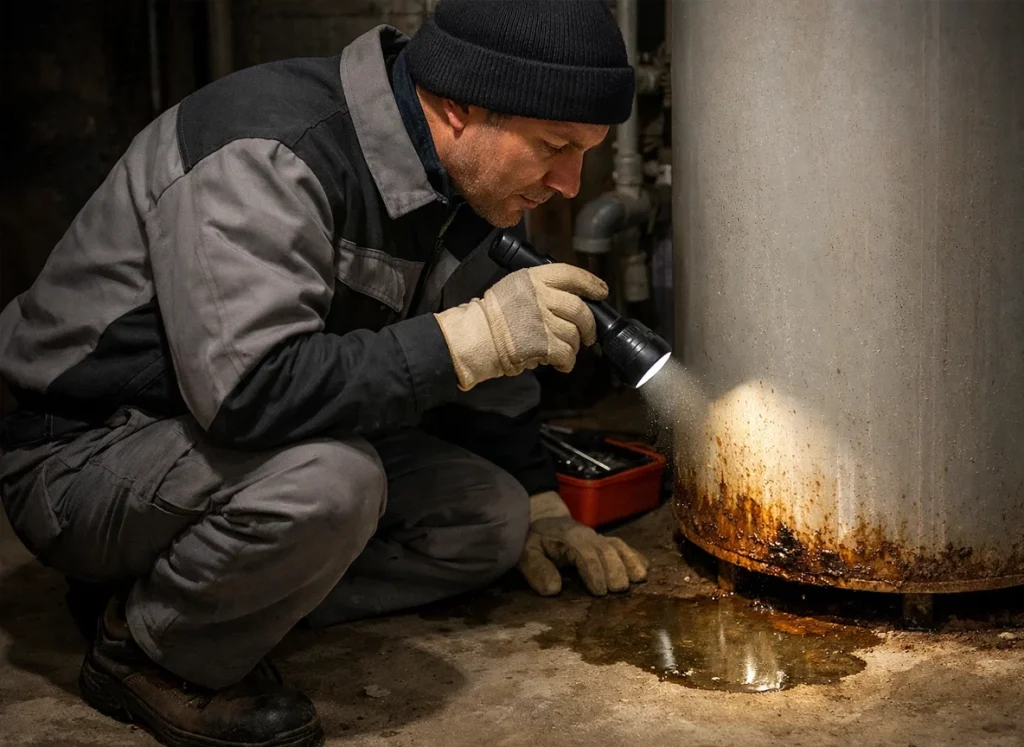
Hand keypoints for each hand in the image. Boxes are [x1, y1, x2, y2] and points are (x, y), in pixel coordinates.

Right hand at [434, 264, 607, 390]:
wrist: (474, 338)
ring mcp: (543, 321)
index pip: (571, 275)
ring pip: (574, 334)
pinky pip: (567, 354)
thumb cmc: (490, 317)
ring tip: (564, 351)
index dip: (590, 283)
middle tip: (588, 335)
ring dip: (573, 346)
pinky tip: (561, 364)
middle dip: (588, 324)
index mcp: (533, 278)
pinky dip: (567, 362)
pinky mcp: (544, 344)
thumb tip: (566, 303)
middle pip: (580, 308)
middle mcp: (541, 296)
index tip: (601, 292)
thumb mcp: (513, 288)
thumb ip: (539, 290)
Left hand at [518, 491, 648, 595]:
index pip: (584, 553)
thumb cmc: (534, 539)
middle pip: (606, 549)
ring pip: (618, 545)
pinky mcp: (604, 541)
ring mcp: (598, 537)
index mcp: (567, 538)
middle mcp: (587, 535)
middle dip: (614, 568)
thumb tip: (553, 590)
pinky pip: (622, 546)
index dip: (593, 571)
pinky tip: (644, 569)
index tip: (600, 591)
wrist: (542, 519)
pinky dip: (635, 556)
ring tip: (639, 579)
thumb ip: (537, 569)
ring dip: (630, 561)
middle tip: (619, 590)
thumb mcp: (526, 552)